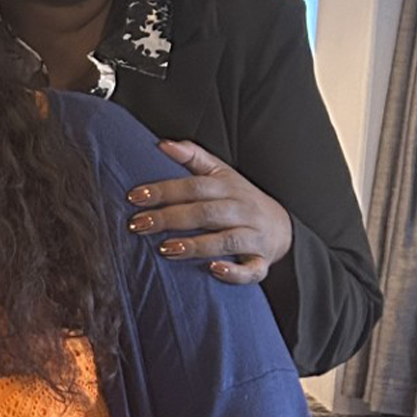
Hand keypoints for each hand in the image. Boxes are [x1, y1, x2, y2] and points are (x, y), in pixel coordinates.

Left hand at [126, 140, 293, 284]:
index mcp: (228, 188)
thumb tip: (162, 144)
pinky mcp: (261, 261)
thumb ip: (193, 156)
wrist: (281, 225)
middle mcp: (242, 211)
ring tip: (165, 249)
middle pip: (205, 213)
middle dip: (169, 219)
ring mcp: (253, 237)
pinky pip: (252, 270)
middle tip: (138, 225)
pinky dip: (234, 272)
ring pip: (226, 241)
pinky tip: (213, 270)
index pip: (194, 187)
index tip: (134, 197)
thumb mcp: (220, 173)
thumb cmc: (240, 198)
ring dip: (195, 245)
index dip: (164, 191)